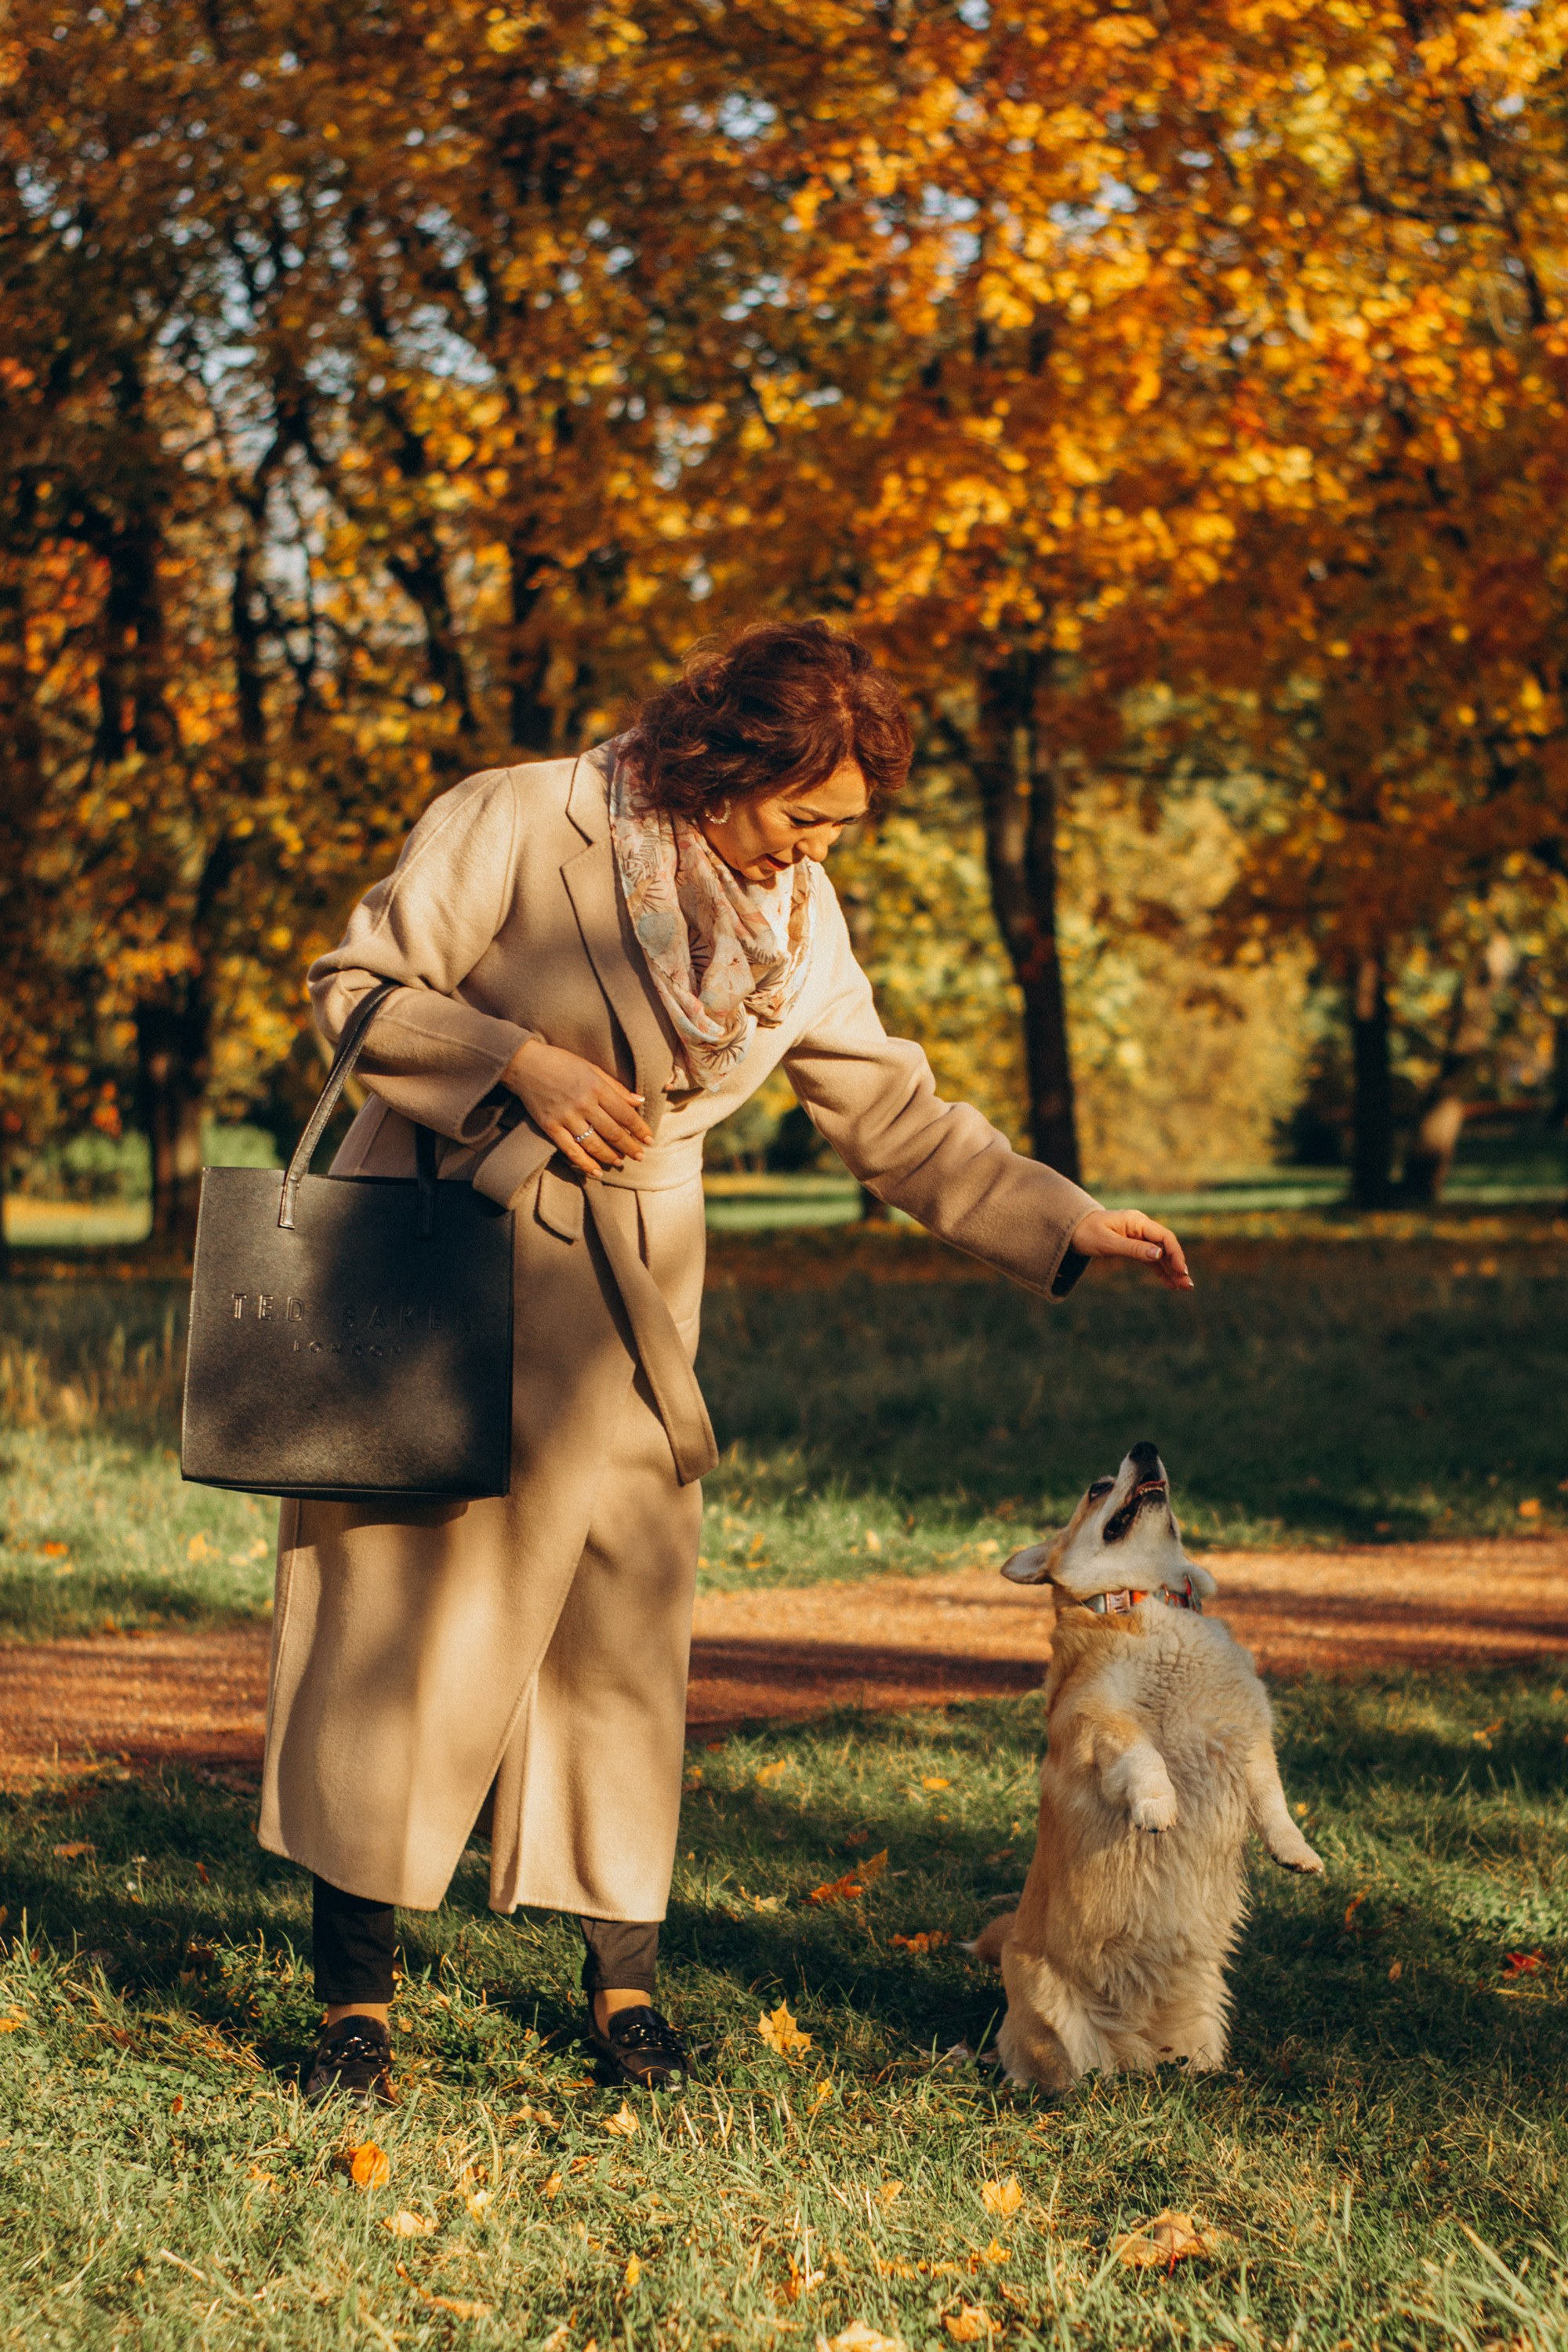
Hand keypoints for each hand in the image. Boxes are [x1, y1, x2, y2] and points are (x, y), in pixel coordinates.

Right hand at [501, 1037, 651, 1178]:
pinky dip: (585, 1163)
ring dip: (610, 1156)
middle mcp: (583, 1103)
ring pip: (594, 1144)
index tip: (649, 1140)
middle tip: (639, 1156)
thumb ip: (616, 1087)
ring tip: (620, 1162)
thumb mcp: (592, 1068)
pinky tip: (596, 1171)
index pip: (625, 1114)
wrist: (525, 1064)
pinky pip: (571, 1150)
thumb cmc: (561, 1063)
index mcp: (596, 1087)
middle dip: (629, 1147)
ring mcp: (566, 1117)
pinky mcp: (550, 1127)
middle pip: (612, 1132)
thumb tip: (639, 1102)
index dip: (639, 1129)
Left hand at [1070, 1207, 1193, 1290]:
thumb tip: (1158, 1254)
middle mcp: (1141, 1227)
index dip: (1175, 1254)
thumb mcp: (1108, 1243)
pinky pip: (1151, 1258)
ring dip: (1172, 1270)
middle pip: (1166, 1246)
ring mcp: (1138, 1236)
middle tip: (1187, 1286)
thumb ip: (1133, 1248)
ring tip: (1183, 1288)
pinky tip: (1170, 1283)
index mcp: (1137, 1221)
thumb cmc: (1086, 1233)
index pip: (1164, 1237)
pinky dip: (1160, 1270)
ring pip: (1160, 1254)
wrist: (1069, 1229)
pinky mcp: (1133, 1245)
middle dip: (1177, 1266)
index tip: (1181, 1272)